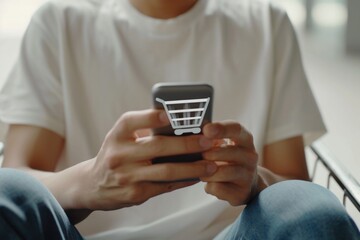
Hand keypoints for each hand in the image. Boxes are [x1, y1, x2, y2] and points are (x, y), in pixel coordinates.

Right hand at [77, 109, 216, 210]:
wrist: (93, 185)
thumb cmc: (115, 154)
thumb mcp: (121, 138)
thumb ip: (143, 129)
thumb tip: (179, 123)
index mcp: (117, 135)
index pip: (132, 122)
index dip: (151, 116)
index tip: (170, 114)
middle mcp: (119, 154)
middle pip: (157, 146)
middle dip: (187, 144)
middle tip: (208, 141)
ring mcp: (127, 176)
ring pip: (166, 171)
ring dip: (192, 167)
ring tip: (211, 164)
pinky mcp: (135, 193)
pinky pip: (165, 186)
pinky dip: (184, 180)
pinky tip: (196, 176)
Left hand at [200, 121, 259, 205]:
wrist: (245, 184)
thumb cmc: (226, 158)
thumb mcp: (222, 144)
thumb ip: (210, 138)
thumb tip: (190, 136)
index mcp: (245, 139)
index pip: (236, 129)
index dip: (221, 128)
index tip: (206, 130)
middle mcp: (250, 156)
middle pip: (227, 151)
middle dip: (208, 154)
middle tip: (200, 156)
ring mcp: (248, 175)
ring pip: (221, 172)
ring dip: (206, 172)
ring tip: (202, 171)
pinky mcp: (242, 193)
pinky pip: (218, 188)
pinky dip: (209, 186)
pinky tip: (210, 183)